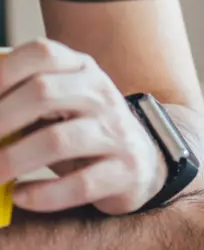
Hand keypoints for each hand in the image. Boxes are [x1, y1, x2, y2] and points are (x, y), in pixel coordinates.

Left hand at [0, 39, 166, 214]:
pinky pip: (80, 184)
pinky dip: (43, 194)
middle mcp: (103, 95)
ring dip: (13, 160)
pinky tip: (22, 196)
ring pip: (58, 141)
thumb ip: (22, 97)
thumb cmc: (84, 132)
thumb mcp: (60, 103)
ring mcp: (117, 133)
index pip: (43, 53)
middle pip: (43, 94)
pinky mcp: (126, 171)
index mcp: (83, 70)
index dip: (2, 73)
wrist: (142, 163)